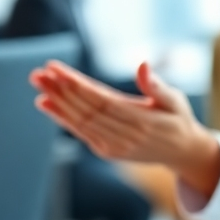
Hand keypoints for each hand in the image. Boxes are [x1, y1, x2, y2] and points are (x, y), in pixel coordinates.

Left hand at [30, 61, 219, 198]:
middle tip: (38, 73)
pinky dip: (61, 118)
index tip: (56, 69)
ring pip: (79, 121)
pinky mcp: (106, 151)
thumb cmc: (178, 119)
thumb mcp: (175, 100)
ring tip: (37, 82)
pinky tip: (45, 104)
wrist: (182, 153)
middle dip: (59, 90)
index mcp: (141, 121)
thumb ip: (157, 85)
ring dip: (56, 101)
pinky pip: (80, 132)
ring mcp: (113, 146)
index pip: (100, 100)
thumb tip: (143, 65)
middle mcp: (124, 136)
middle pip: (85, 110)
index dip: (76, 85)